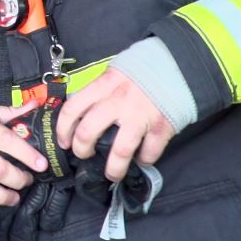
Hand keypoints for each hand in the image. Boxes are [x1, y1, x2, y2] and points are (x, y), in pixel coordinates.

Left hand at [55, 67, 174, 181]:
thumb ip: (99, 91)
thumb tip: (82, 112)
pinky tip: (142, 160)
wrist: (178, 65)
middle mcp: (118, 101)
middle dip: (82, 150)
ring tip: (112, 174)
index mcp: (103, 86)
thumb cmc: (142, 71)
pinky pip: (149, 152)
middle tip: (84, 155)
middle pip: (88, 133)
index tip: (64, 142)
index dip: (63, 129)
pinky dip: (145, 160)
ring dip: (114, 169)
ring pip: (120, 151)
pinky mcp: (161, 127)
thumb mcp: (114, 73)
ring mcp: (140, 116)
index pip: (72, 109)